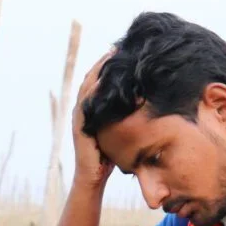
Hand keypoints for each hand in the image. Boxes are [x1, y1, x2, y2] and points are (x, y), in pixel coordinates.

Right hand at [71, 50, 115, 190]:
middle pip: (91, 78)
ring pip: (87, 86)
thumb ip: (125, 118)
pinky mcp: (80, 125)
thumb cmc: (108, 158)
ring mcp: (79, 117)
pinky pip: (86, 102)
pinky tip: (104, 78)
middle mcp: (82, 110)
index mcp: (90, 110)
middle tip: (117, 46)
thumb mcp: (119, 132)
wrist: (92, 178)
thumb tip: (145, 105)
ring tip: (111, 55)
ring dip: (98, 69)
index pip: (98, 82)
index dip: (107, 66)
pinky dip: (94, 89)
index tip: (121, 51)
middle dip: (103, 62)